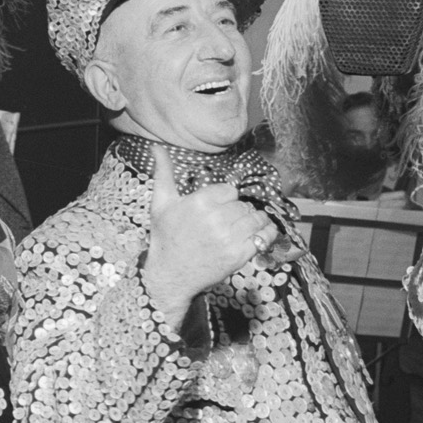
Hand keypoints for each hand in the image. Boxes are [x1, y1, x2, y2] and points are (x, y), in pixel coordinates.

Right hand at [141, 146, 277, 332]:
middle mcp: (216, 218)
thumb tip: (156, 146)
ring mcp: (229, 237)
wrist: (170, 275)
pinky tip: (258, 236)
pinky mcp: (239, 255)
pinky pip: (264, 237)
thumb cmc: (165, 238)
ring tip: (241, 229)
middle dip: (237, 212)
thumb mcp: (160, 204)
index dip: (225, 199)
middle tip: (226, 223)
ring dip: (253, 222)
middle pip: (243, 205)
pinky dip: (266, 235)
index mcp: (200, 201)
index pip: (230, 191)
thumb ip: (163, 173)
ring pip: (256, 218)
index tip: (217, 209)